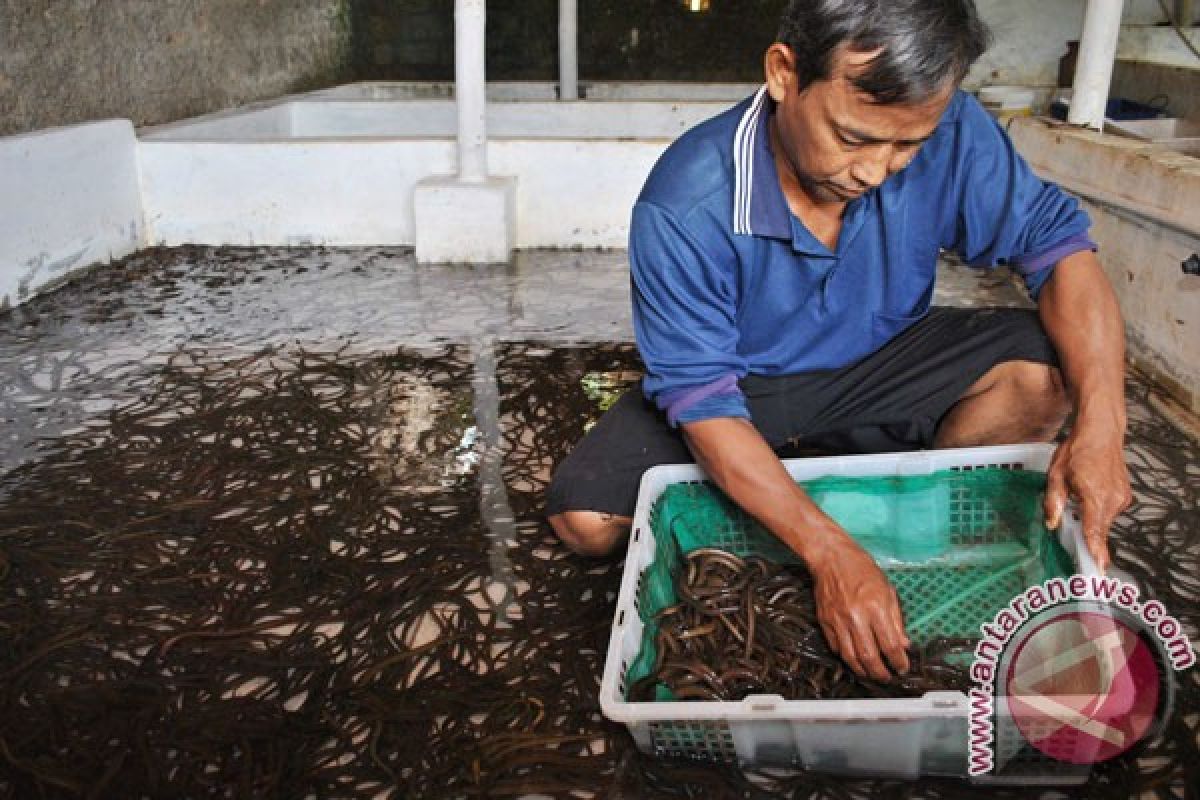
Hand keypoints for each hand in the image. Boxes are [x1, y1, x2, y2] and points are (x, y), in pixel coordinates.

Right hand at [807, 535, 910, 681]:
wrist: (831, 557)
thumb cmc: (862, 569)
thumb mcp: (888, 590)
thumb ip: (896, 619)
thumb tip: (903, 643)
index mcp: (876, 607)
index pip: (890, 645)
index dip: (899, 662)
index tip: (902, 668)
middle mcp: (856, 617)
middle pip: (870, 657)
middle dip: (881, 673)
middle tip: (887, 677)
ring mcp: (838, 620)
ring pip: (851, 657)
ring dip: (863, 670)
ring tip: (871, 674)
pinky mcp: (825, 621)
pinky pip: (835, 647)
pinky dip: (846, 657)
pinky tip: (854, 658)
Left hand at [1044, 431, 1131, 572]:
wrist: (1101, 433)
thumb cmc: (1077, 450)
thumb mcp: (1055, 476)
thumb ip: (1053, 502)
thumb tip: (1051, 523)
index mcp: (1094, 495)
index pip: (1095, 530)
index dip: (1095, 551)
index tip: (1098, 569)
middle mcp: (1112, 499)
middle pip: (1100, 529)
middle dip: (1090, 540)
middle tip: (1080, 547)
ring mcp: (1121, 497)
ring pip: (1104, 521)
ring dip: (1091, 520)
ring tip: (1078, 501)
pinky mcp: (1125, 495)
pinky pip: (1109, 511)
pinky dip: (1098, 511)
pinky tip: (1088, 496)